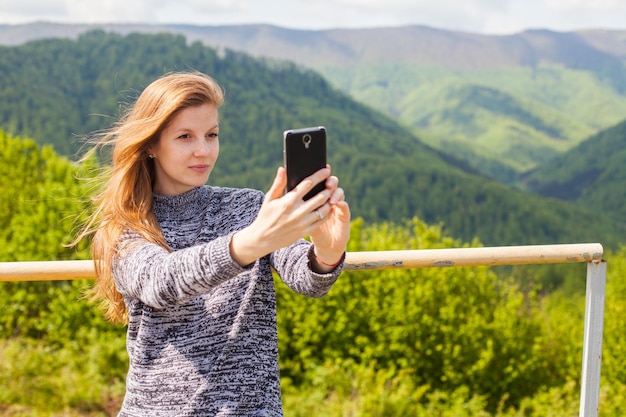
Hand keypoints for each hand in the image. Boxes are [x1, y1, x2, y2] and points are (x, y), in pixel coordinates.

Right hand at [230, 166, 346, 265]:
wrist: (262, 239)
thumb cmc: (265, 216)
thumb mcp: (270, 199)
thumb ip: (278, 183)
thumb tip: (283, 168)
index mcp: (288, 201)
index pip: (308, 184)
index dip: (319, 176)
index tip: (326, 170)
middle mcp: (297, 211)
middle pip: (320, 196)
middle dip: (329, 188)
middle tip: (332, 182)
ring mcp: (303, 222)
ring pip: (324, 209)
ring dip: (330, 200)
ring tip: (332, 194)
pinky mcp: (305, 231)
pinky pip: (321, 220)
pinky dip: (327, 213)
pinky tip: (328, 207)